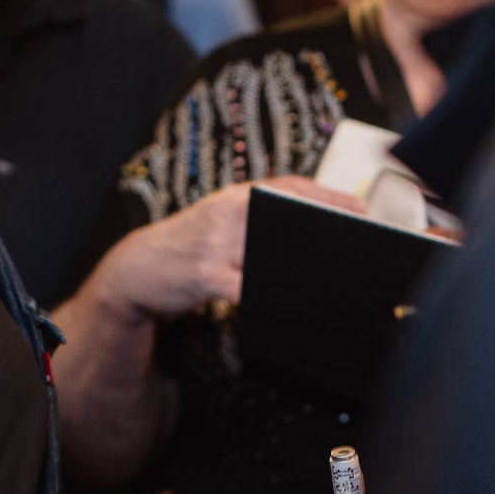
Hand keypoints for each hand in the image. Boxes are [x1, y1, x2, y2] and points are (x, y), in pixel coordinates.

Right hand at [96, 176, 361, 318]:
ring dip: (301, 267)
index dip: (326, 194)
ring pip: (270, 254)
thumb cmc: (187, 246)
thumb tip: (303, 231)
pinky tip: (286, 306)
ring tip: (332, 277)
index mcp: (233, 198)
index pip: (288, 187)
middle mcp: (227, 214)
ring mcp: (216, 244)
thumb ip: (253, 220)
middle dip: (322, 230)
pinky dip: (267, 296)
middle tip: (356, 244)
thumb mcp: (217, 221)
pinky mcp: (205, 275)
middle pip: (287, 219)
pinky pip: (246, 289)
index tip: (358, 206)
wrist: (135, 268)